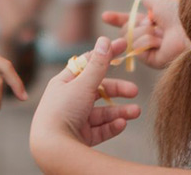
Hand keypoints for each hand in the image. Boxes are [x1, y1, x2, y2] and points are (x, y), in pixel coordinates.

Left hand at [30, 37, 140, 158]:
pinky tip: (122, 124)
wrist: (53, 149)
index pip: (87, 65)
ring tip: (136, 112)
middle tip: (134, 90)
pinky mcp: (81, 137)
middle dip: (117, 90)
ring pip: (102, 112)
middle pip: (97, 91)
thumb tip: (104, 40)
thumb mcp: (82, 85)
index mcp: (64, 83)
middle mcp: (68, 100)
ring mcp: (75, 120)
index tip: (122, 45)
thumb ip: (97, 65)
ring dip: (119, 111)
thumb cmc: (63, 111)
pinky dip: (112, 126)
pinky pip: (100, 129)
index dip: (105, 55)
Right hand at [102, 0, 188, 68]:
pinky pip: (137, 49)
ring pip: (129, 38)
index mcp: (153, 23)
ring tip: (161, 33)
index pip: (130, 22)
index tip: (104, 15)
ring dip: (144, 31)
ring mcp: (151, 50)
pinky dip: (147, 41)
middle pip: (125, 31)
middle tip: (150, 22)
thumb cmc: (179, 13)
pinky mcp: (152, 61)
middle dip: (134, 24)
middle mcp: (151, 37)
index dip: (117, 18)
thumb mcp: (159, 2)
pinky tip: (160, 42)